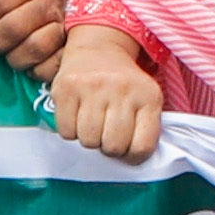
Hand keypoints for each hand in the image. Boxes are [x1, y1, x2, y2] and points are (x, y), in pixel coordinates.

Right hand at [43, 25, 167, 164]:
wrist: (98, 50)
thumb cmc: (124, 86)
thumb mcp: (145, 101)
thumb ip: (145, 130)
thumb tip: (130, 163)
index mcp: (149, 97)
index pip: (142, 147)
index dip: (132, 156)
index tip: (126, 147)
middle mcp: (122, 89)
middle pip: (113, 146)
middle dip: (108, 147)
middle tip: (107, 133)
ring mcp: (93, 87)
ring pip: (88, 141)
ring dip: (89, 139)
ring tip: (93, 123)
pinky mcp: (66, 88)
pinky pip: (66, 131)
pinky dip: (70, 131)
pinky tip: (77, 116)